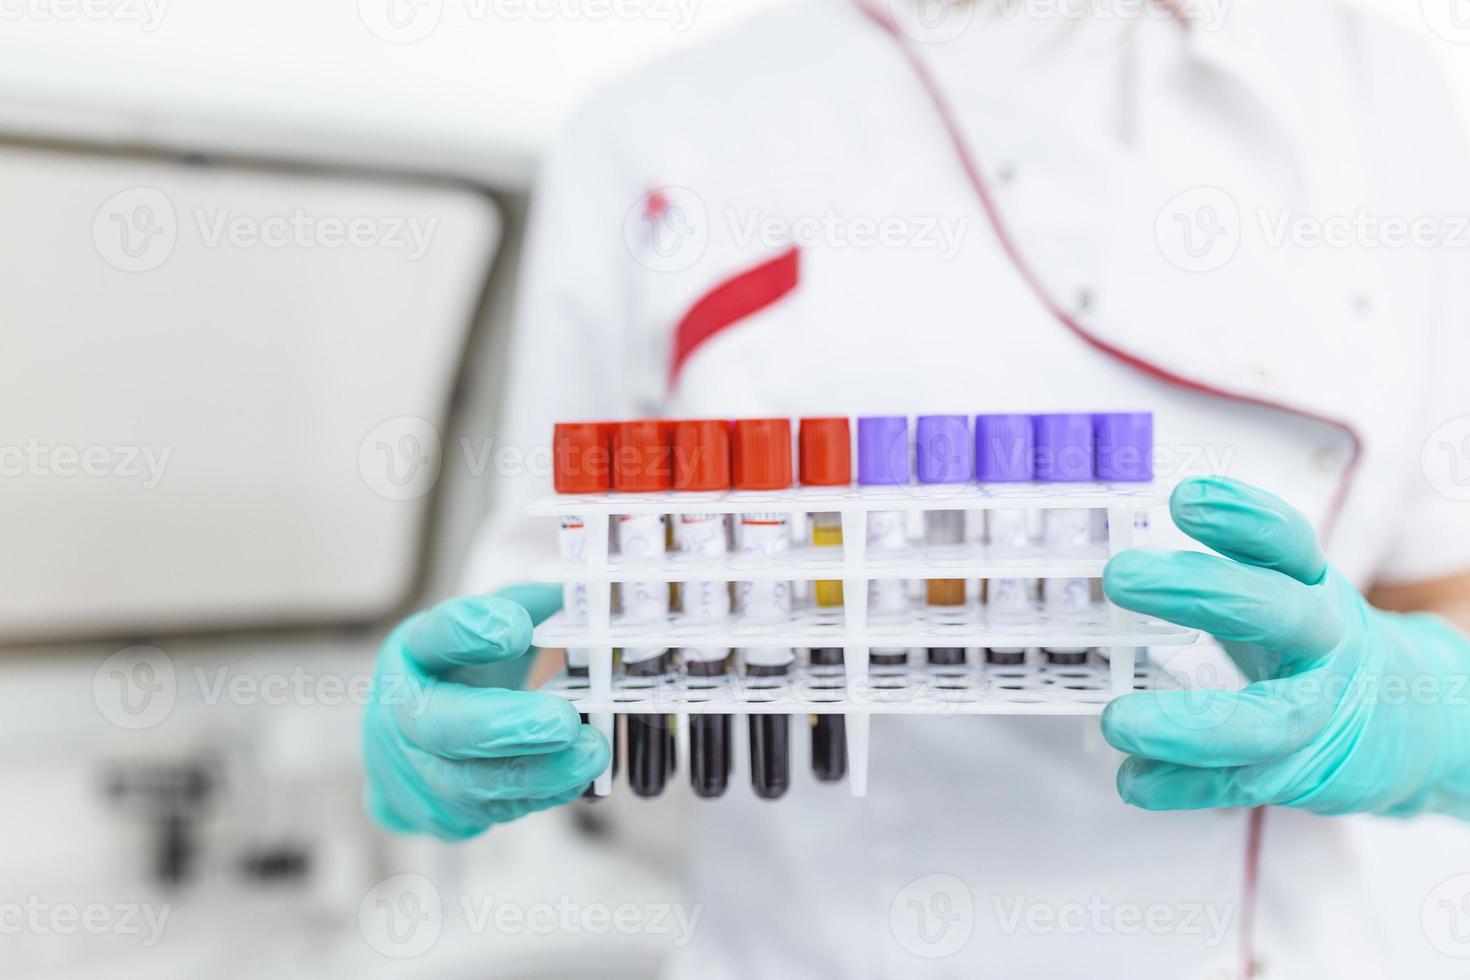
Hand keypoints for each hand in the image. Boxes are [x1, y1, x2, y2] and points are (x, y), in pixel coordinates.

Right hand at [362, 585, 609, 838]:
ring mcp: (416, 772)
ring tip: (591, 753)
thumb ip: (532, 606)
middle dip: (506, 726)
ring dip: (538, 772)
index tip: (516, 627)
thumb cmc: (463, 673)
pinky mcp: (441, 815)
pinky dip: (538, 796)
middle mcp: (403, 713)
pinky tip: (575, 777)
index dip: (471, 631)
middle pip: (442, 726)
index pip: (434, 637)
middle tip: (563, 722)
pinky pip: (491, 813)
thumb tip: (594, 593)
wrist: (415, 745)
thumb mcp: (488, 625)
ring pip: (471, 783)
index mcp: (416, 651)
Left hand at [1101, 476, 1469, 817]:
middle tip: (1121, 575)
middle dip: (1198, 590)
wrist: (1409, 721)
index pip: (1286, 542)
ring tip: (1117, 721)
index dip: (1241, 517)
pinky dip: (1183, 784)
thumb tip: (1127, 556)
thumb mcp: (1285, 591)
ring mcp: (1317, 712)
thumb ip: (1222, 568)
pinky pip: (1241, 783)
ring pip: (1264, 720)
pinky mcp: (1302, 771)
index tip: (1186, 498)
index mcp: (1313, 587)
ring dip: (1185, 723)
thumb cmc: (1314, 644)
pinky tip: (1134, 782)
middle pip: (1273, 612)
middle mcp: (1323, 643)